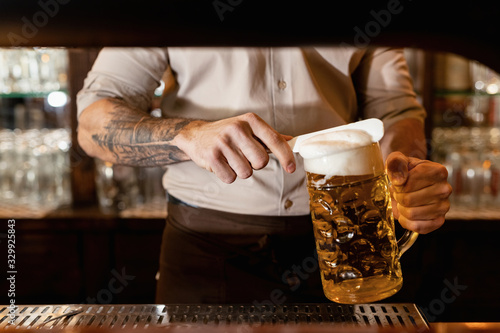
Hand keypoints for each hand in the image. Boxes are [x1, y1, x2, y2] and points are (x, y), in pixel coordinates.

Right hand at [173, 113, 294, 183]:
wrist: (195, 135)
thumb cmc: (226, 133)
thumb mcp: (247, 128)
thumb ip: (268, 136)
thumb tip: (291, 140)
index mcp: (250, 121)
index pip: (274, 140)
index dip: (286, 156)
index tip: (292, 168)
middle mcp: (237, 129)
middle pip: (261, 161)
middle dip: (256, 164)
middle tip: (244, 157)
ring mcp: (223, 143)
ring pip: (246, 172)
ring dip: (240, 170)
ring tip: (231, 159)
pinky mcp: (212, 157)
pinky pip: (230, 178)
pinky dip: (228, 175)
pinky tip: (222, 164)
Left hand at [386, 152, 451, 233]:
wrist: (409, 181)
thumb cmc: (404, 170)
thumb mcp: (396, 160)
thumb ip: (396, 163)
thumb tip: (399, 180)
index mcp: (438, 171)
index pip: (408, 184)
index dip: (397, 185)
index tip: (400, 181)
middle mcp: (445, 189)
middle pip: (408, 200)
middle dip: (398, 197)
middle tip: (400, 192)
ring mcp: (444, 206)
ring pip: (411, 214)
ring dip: (401, 208)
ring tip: (404, 200)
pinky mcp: (439, 221)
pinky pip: (417, 227)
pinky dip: (406, 221)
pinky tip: (407, 212)